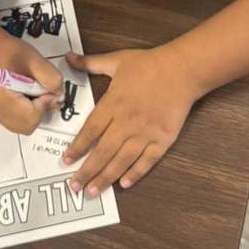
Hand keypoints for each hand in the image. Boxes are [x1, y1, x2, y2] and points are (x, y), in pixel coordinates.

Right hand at [0, 28, 63, 135]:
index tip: (43, 87)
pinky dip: (24, 111)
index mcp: (1, 98)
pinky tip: (22, 92)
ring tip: (29, 89)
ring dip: (33, 111)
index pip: (32, 116)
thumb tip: (59, 95)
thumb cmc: (4, 49)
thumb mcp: (34, 59)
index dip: (44, 103)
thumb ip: (51, 78)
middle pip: (28, 125)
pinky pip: (15, 120)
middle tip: (38, 89)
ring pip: (23, 125)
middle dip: (40, 109)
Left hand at [63, 46, 200, 194]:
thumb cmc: (149, 64)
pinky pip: (147, 161)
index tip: (66, 160)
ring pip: (122, 160)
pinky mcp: (163, 139)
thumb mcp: (116, 60)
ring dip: (106, 177)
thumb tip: (68, 57)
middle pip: (102, 151)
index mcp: (113, 104)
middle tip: (74, 187)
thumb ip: (90, 63)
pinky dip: (136, 173)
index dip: (77, 148)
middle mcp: (126, 122)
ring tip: (94, 191)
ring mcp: (145, 133)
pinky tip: (124, 184)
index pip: (90, 131)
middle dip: (87, 171)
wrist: (182, 70)